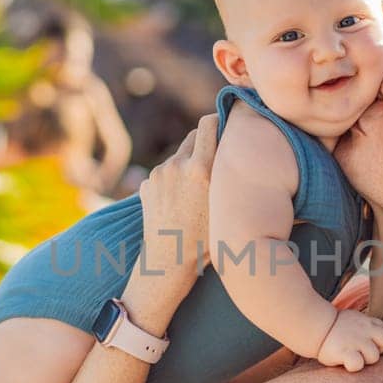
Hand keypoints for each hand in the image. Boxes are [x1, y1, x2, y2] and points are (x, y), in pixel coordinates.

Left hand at [134, 113, 216, 291]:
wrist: (168, 262)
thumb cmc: (206, 239)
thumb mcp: (225, 204)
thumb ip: (227, 173)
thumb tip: (235, 146)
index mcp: (200, 169)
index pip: (209, 124)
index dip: (219, 120)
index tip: (226, 124)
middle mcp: (177, 165)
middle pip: (194, 135)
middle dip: (205, 142)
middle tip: (216, 159)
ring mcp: (159, 174)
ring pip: (179, 156)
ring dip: (189, 164)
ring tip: (197, 192)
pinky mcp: (147, 184)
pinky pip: (165, 173)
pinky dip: (173, 181)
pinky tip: (180, 203)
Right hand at [316, 308, 382, 371]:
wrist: (313, 326)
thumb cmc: (332, 327)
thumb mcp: (352, 319)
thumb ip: (365, 327)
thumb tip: (374, 339)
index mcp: (366, 322)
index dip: (378, 342)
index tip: (366, 344)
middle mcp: (364, 330)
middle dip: (372, 351)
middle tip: (357, 352)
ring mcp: (355, 341)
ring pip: (373, 357)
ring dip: (363, 360)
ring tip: (349, 356)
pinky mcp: (345, 352)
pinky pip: (358, 364)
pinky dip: (352, 366)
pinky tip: (343, 362)